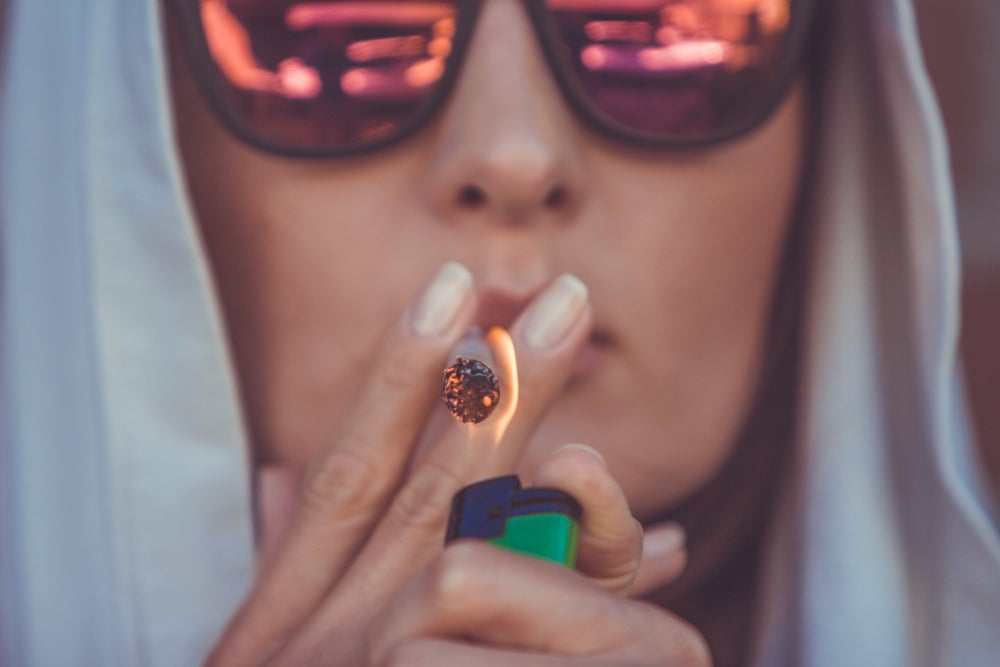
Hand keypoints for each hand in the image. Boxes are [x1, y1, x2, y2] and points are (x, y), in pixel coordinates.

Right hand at [205, 264, 699, 664]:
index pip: (345, 467)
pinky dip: (603, 619)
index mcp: (288, 611)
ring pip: (484, 571)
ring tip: (668, 527)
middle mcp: (318, 633)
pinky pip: (521, 662)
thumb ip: (286, 561)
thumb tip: (273, 472)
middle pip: (423, 487)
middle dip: (497, 389)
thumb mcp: (273, 656)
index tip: (450, 288)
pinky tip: (669, 586)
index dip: (394, 373)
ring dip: (579, 533)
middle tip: (569, 297)